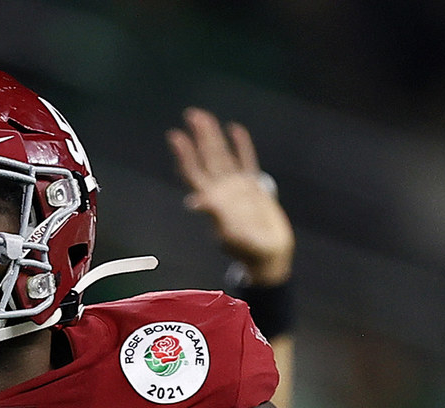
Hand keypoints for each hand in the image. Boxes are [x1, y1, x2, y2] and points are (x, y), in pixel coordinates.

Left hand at [168, 108, 291, 285]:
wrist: (269, 256)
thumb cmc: (248, 251)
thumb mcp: (230, 234)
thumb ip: (214, 215)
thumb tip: (196, 201)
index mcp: (213, 200)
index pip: (194, 172)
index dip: (184, 154)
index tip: (176, 136)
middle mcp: (222, 191)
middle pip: (207, 158)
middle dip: (199, 137)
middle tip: (192, 114)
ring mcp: (237, 188)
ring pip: (224, 155)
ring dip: (214, 137)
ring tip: (206, 117)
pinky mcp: (255, 188)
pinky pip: (247, 161)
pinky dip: (242, 145)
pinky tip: (236, 130)